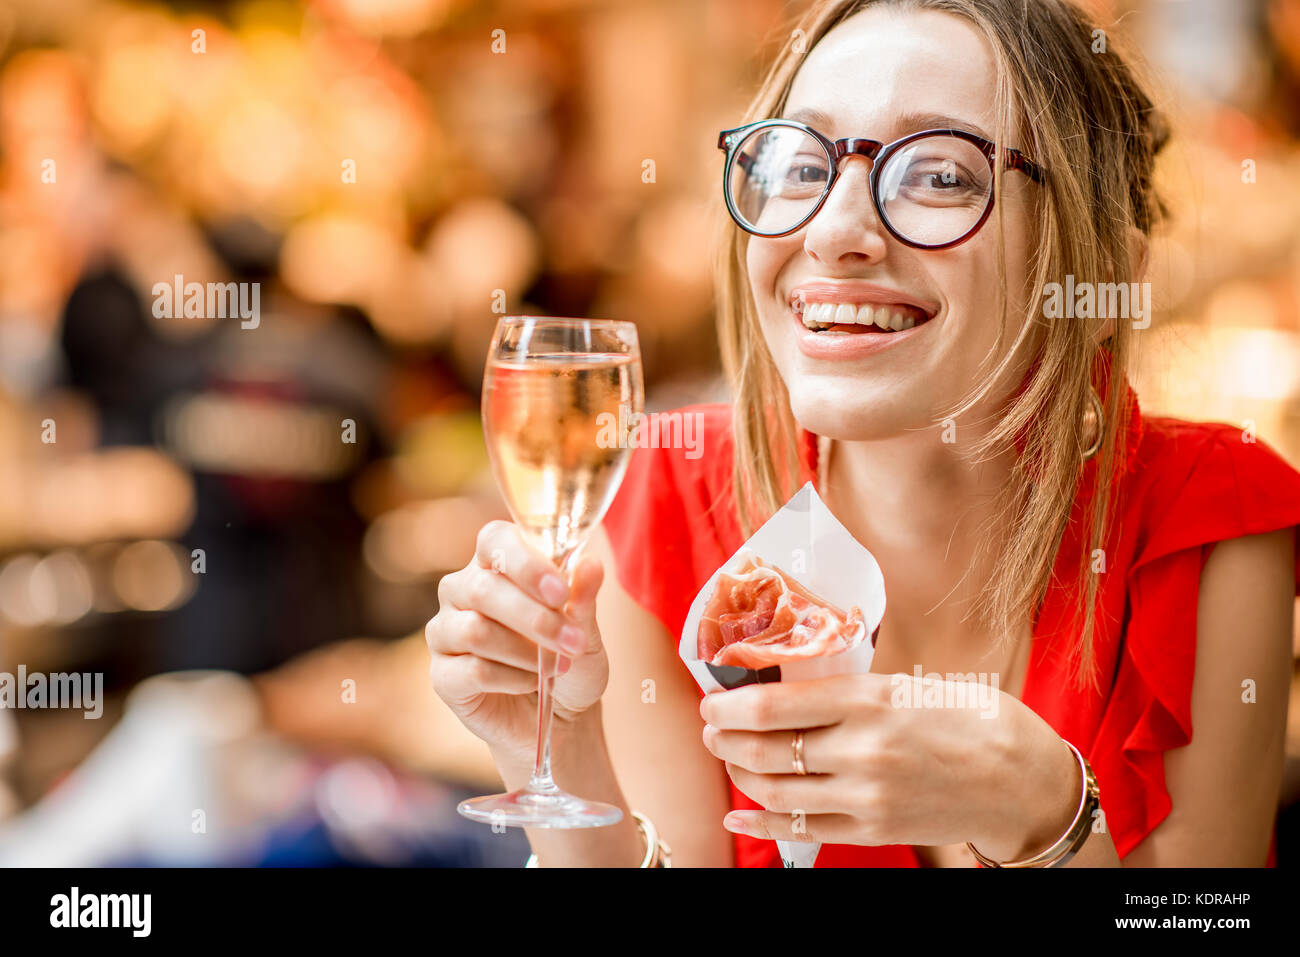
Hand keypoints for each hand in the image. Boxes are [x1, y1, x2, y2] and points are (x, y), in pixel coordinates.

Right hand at [426, 521, 610, 770]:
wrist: (562, 716)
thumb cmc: (571, 658)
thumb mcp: (586, 628)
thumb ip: (583, 596)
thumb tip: (590, 563)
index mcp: (495, 562)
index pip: (494, 540)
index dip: (525, 563)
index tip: (560, 592)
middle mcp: (461, 590)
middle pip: (483, 589)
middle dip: (535, 618)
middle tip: (573, 641)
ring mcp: (445, 631)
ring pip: (475, 631)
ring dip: (525, 652)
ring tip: (558, 667)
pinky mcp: (443, 675)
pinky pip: (473, 670)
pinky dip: (513, 679)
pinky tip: (532, 682)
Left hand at [698, 672, 1079, 859]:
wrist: (1022, 780)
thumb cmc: (969, 719)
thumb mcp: (907, 684)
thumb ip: (850, 688)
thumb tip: (790, 680)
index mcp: (869, 701)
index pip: (774, 705)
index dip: (728, 705)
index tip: (711, 699)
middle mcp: (862, 750)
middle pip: (764, 750)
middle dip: (723, 738)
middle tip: (710, 727)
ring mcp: (866, 796)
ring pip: (775, 792)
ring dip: (739, 774)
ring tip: (728, 757)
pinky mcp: (873, 830)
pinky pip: (802, 829)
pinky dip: (761, 822)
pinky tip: (738, 813)